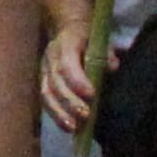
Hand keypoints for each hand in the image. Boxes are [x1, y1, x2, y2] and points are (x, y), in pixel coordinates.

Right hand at [39, 23, 98, 139]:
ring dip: (59, 112)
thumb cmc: (87, 37)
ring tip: (73, 128)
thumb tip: (112, 66)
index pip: (67, 64)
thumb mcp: (99, 39)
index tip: (91, 95)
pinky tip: (68, 127)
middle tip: (85, 116)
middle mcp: (51, 58)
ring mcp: (45, 70)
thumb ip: (106, 53)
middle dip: (70, 101)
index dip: (77, 81)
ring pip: (47, 93)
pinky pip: (46, 99)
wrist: (67, 28)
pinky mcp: (44, 81)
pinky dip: (56, 114)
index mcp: (65, 45)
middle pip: (56, 82)